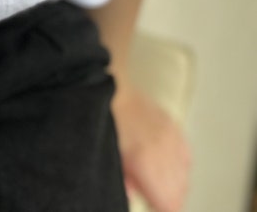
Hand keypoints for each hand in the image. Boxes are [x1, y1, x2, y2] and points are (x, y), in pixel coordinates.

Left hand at [111, 82, 191, 211]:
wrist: (110, 89)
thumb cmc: (105, 121)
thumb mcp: (110, 157)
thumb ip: (124, 182)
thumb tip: (130, 195)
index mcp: (146, 162)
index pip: (170, 204)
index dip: (162, 208)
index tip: (153, 207)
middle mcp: (165, 152)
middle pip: (179, 192)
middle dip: (166, 198)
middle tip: (151, 196)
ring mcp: (172, 139)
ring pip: (184, 176)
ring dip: (173, 183)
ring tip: (155, 181)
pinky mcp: (174, 128)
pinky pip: (185, 157)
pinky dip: (178, 165)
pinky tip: (164, 164)